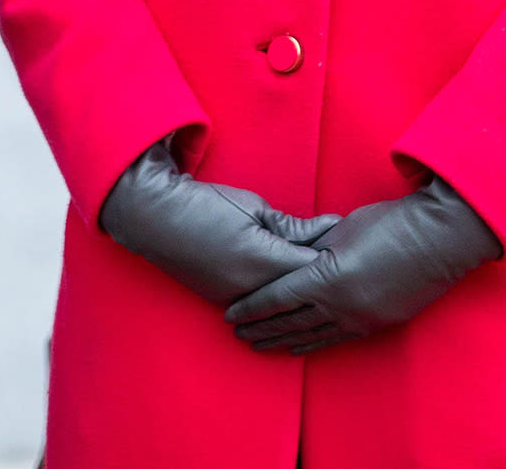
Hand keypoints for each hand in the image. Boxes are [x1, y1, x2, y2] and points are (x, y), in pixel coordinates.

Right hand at [98, 138, 340, 305]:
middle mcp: (250, 288)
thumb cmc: (204, 205)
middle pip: (300, 290)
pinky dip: (276, 291)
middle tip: (342, 261)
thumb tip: (328, 228)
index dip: (334, 261)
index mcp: (262, 261)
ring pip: (280, 300)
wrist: (154, 217)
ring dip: (299, 287)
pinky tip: (287, 280)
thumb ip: (292, 225)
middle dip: (321, 278)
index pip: (312, 270)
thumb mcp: (253, 207)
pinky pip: (259, 300)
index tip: (352, 249)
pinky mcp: (222, 299)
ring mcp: (234, 298)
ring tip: (320, 274)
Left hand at [226, 177, 500, 354]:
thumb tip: (300, 255)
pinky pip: (337, 338)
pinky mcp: (378, 323)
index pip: (278, 297)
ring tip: (261, 345)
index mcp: (327, 278)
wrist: (440, 238)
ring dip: (283, 340)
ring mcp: (360, 318)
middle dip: (261, 328)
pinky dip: (314, 343)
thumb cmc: (391, 222)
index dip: (252, 307)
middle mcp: (340, 305)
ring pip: (312, 335)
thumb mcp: (344, 228)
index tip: (230, 315)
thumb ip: (318, 246)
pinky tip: (301, 347)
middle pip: (290, 322)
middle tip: (238, 334)